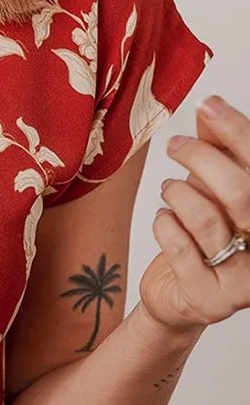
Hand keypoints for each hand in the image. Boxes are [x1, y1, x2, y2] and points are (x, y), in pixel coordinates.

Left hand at [140, 94, 249, 331]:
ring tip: (169, 190)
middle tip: (175, 147)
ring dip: (178, 194)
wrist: (179, 299)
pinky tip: (163, 221)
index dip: (236, 131)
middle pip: (240, 191)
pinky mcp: (213, 300)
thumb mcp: (212, 190)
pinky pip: (181, 249)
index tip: (208, 105)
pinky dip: (164, 226)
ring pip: (207, 219)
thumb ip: (217, 152)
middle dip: (201, 159)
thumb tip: (210, 107)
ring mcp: (245, 280)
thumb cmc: (201, 239)